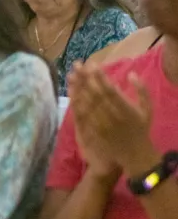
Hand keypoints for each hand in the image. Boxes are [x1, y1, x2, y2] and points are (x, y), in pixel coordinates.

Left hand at [69, 61, 154, 177]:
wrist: (133, 153)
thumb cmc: (140, 129)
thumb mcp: (147, 109)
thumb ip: (142, 90)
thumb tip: (131, 73)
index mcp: (126, 108)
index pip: (110, 89)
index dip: (100, 76)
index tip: (92, 64)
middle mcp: (111, 115)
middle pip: (94, 93)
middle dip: (85, 77)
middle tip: (77, 64)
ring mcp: (99, 123)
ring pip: (85, 102)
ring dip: (77, 87)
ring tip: (71, 74)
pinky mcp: (91, 130)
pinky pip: (81, 114)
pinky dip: (75, 102)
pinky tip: (70, 92)